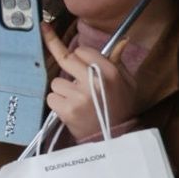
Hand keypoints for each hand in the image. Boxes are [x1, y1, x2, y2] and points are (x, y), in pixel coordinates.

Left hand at [43, 26, 134, 141]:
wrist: (114, 137)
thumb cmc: (120, 106)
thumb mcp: (127, 82)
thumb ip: (118, 61)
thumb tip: (122, 40)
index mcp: (109, 72)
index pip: (82, 50)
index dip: (79, 55)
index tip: (75, 56)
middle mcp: (93, 82)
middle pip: (66, 60)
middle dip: (68, 66)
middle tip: (74, 78)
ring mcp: (79, 96)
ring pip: (56, 81)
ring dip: (63, 89)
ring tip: (77, 100)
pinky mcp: (67, 110)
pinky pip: (51, 97)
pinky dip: (57, 102)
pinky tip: (70, 109)